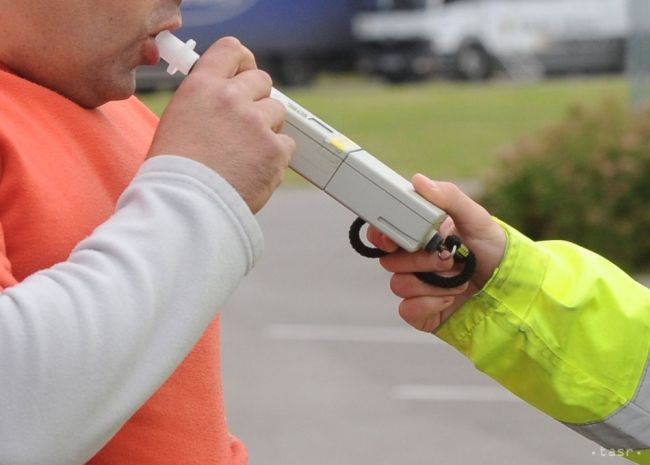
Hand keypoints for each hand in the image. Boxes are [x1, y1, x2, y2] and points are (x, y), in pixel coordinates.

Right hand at [148, 37, 295, 212]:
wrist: (185, 205)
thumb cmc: (175, 171)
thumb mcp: (178, 120)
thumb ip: (205, 102)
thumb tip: (224, 97)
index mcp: (202, 86)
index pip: (231, 50)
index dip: (243, 61)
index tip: (245, 71)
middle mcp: (231, 98)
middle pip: (262, 81)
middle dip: (258, 99)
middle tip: (247, 123)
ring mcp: (256, 123)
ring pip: (277, 111)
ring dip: (267, 128)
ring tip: (247, 153)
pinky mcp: (275, 149)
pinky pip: (286, 144)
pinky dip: (275, 157)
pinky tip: (254, 170)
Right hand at [368, 174, 505, 331]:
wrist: (512, 289)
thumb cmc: (494, 250)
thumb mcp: (476, 218)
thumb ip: (449, 197)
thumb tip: (418, 180)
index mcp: (419, 236)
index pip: (384, 235)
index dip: (381, 236)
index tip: (392, 239)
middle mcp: (413, 262)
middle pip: (389, 260)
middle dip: (418, 260)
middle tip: (446, 258)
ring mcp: (416, 288)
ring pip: (398, 284)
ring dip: (431, 282)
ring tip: (457, 278)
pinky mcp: (421, 312)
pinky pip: (408, 309)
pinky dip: (430, 303)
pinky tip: (450, 298)